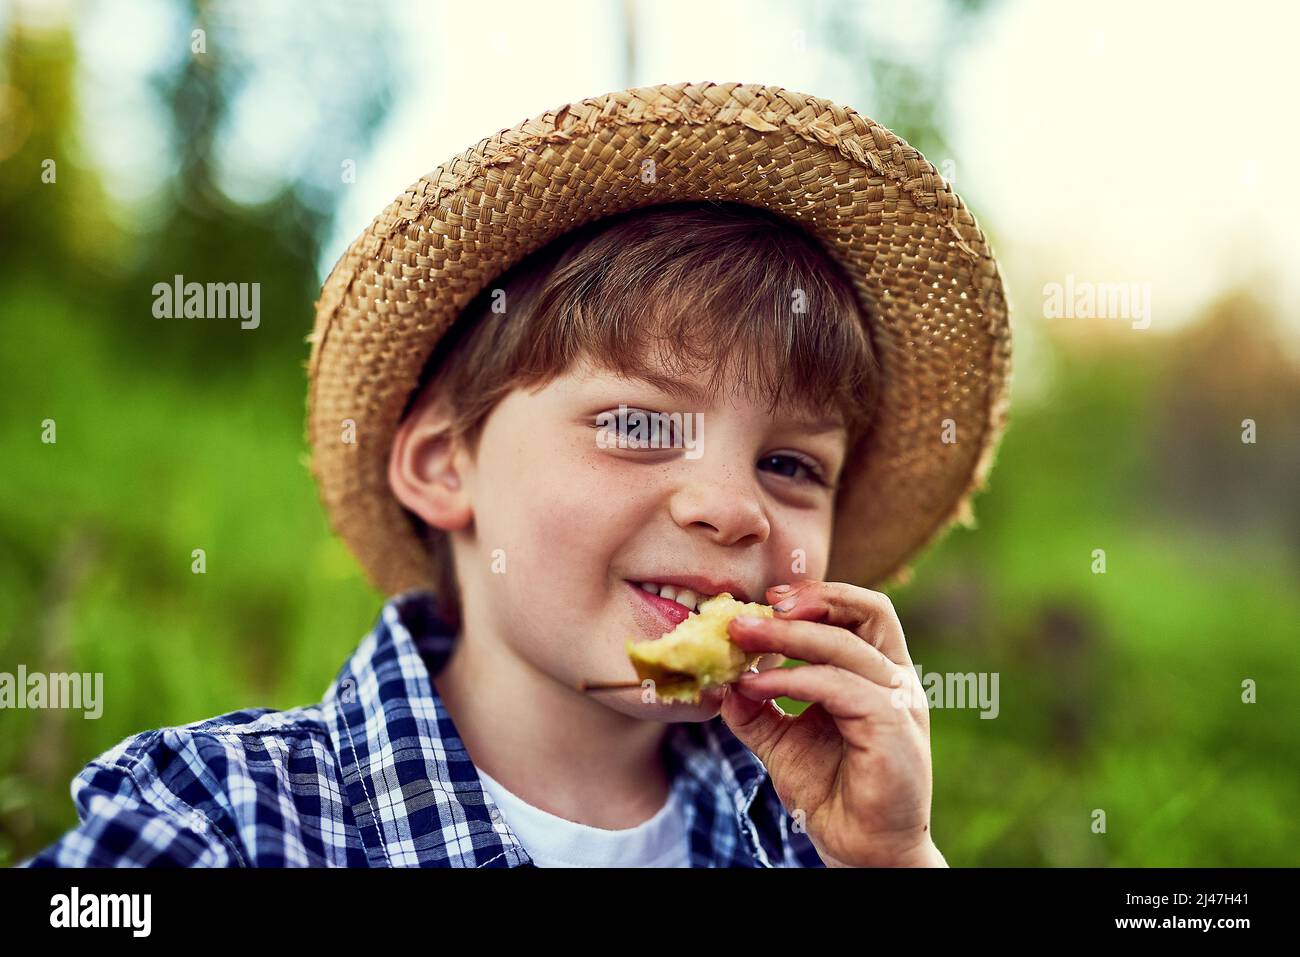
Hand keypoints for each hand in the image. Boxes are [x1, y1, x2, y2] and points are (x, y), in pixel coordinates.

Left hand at [720, 580, 944, 867]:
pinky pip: (838, 686)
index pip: (861, 613)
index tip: (769, 599)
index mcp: (879, 676)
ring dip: (787, 637)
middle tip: (753, 611)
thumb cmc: (832, 795)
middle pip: (867, 611)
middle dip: (810, 601)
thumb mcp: (783, 742)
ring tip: (740, 641)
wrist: (862, 853)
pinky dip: (793, 679)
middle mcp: (896, 682)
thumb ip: (757, 709)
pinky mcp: (892, 728)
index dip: (818, 597)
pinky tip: (756, 685)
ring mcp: (899, 703)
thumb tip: (721, 679)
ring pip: (845, 645)